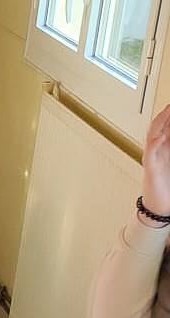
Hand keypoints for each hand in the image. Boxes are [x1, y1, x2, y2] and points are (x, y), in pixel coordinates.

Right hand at [142, 104, 169, 219]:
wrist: (160, 205)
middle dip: (165, 115)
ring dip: (158, 124)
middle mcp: (157, 151)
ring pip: (151, 136)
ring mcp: (152, 158)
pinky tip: (161, 137)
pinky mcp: (150, 168)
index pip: (166, 127)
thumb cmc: (168, 186)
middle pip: (158, 128)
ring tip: (165, 113)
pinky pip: (149, 154)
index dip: (169, 117)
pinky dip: (154, 144)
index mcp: (165, 148)